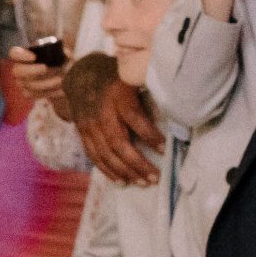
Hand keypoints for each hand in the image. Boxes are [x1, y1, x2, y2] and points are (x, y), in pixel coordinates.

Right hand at [5, 44, 64, 105]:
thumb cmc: (59, 59)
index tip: (34, 57)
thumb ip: (63, 51)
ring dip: (45, 83)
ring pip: (28, 85)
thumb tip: (66, 55)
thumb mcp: (62, 52)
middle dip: (31, 70)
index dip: (21, 56)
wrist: (62, 74)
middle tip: (45, 68)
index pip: (14, 53)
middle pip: (17, 71)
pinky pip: (35, 95)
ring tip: (60, 79)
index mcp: (24, 55)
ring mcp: (22, 82)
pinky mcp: (28, 93)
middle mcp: (19, 69)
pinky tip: (61, 89)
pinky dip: (49, 92)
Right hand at [77, 73, 162, 188]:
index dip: (149, 136)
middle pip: (118, 143)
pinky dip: (107, 171)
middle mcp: (101, 112)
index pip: (134, 119)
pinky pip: (94, 156)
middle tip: (155, 177)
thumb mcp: (132, 76)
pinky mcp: (82, 133)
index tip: (165, 150)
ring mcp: (89, 125)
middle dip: (137, 163)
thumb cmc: (114, 76)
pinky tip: (121, 181)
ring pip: (106, 154)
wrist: (80, 73)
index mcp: (118, 95)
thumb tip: (175, 109)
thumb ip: (148, 91)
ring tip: (142, 183)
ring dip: (125, 172)